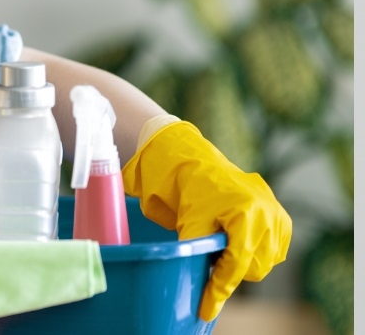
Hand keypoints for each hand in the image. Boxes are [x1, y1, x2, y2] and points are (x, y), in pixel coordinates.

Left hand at [121, 120, 291, 320]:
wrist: (200, 165)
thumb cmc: (192, 192)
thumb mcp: (190, 222)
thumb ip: (196, 252)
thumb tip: (193, 284)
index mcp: (246, 212)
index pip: (236, 263)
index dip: (220, 288)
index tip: (207, 309)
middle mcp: (269, 213)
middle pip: (254, 267)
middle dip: (231, 271)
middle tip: (210, 261)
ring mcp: (279, 214)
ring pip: (267, 262)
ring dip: (245, 263)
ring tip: (223, 247)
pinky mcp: (283, 218)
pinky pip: (276, 251)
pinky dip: (258, 253)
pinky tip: (240, 244)